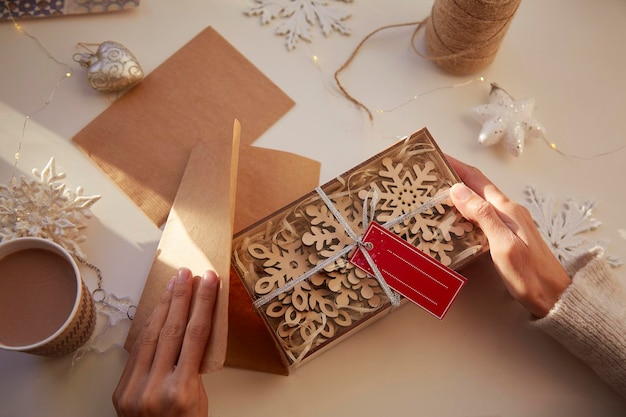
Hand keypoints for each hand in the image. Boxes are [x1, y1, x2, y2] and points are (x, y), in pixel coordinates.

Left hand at [113, 267, 218, 415]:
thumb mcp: (200, 401)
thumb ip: (193, 369)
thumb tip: (192, 334)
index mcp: (181, 392)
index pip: (196, 336)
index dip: (204, 303)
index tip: (210, 281)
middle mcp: (155, 389)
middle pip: (172, 329)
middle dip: (181, 297)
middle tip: (187, 273)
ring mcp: (133, 390)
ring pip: (151, 336)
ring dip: (163, 306)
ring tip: (173, 284)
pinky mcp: (120, 391)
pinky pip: (137, 351)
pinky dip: (148, 328)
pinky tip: (157, 311)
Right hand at [447, 156, 569, 317]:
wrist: (555, 297)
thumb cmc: (529, 276)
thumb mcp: (502, 245)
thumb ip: (482, 215)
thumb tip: (458, 189)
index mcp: (507, 209)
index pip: (477, 179)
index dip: (456, 166)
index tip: (437, 158)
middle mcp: (509, 211)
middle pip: (478, 186)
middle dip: (455, 176)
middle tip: (432, 175)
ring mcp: (511, 222)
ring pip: (480, 200)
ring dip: (460, 193)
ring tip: (439, 193)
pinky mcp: (509, 234)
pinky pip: (484, 214)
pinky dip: (467, 209)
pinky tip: (458, 217)